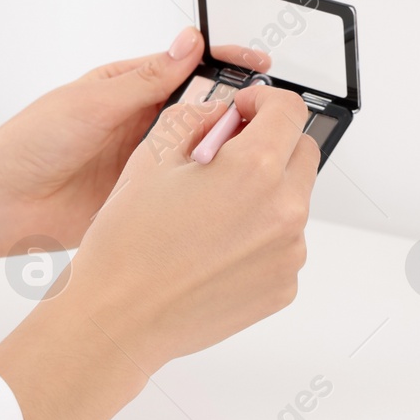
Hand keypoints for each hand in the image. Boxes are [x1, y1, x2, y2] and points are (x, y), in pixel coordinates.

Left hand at [0, 27, 269, 249]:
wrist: (2, 202)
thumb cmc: (32, 142)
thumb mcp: (91, 102)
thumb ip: (145, 79)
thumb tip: (188, 43)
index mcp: (129, 89)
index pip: (190, 68)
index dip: (227, 66)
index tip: (260, 67)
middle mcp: (141, 123)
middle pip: (204, 110)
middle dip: (237, 110)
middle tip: (270, 115)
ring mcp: (146, 162)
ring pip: (200, 152)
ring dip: (225, 151)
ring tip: (258, 151)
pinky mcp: (144, 198)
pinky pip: (184, 190)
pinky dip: (207, 189)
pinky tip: (230, 189)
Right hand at [0, 85, 315, 419]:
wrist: (119, 318)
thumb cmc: (127, 244)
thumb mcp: (150, 158)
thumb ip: (194, 120)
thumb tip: (221, 115)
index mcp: (254, 168)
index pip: (289, 111)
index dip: (263, 102)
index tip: (244, 112)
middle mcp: (284, 210)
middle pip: (300, 154)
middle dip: (268, 145)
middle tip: (223, 159)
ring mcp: (288, 253)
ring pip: (292, 202)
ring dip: (263, 193)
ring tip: (208, 213)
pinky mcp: (282, 287)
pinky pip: (282, 245)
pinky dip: (257, 236)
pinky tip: (212, 248)